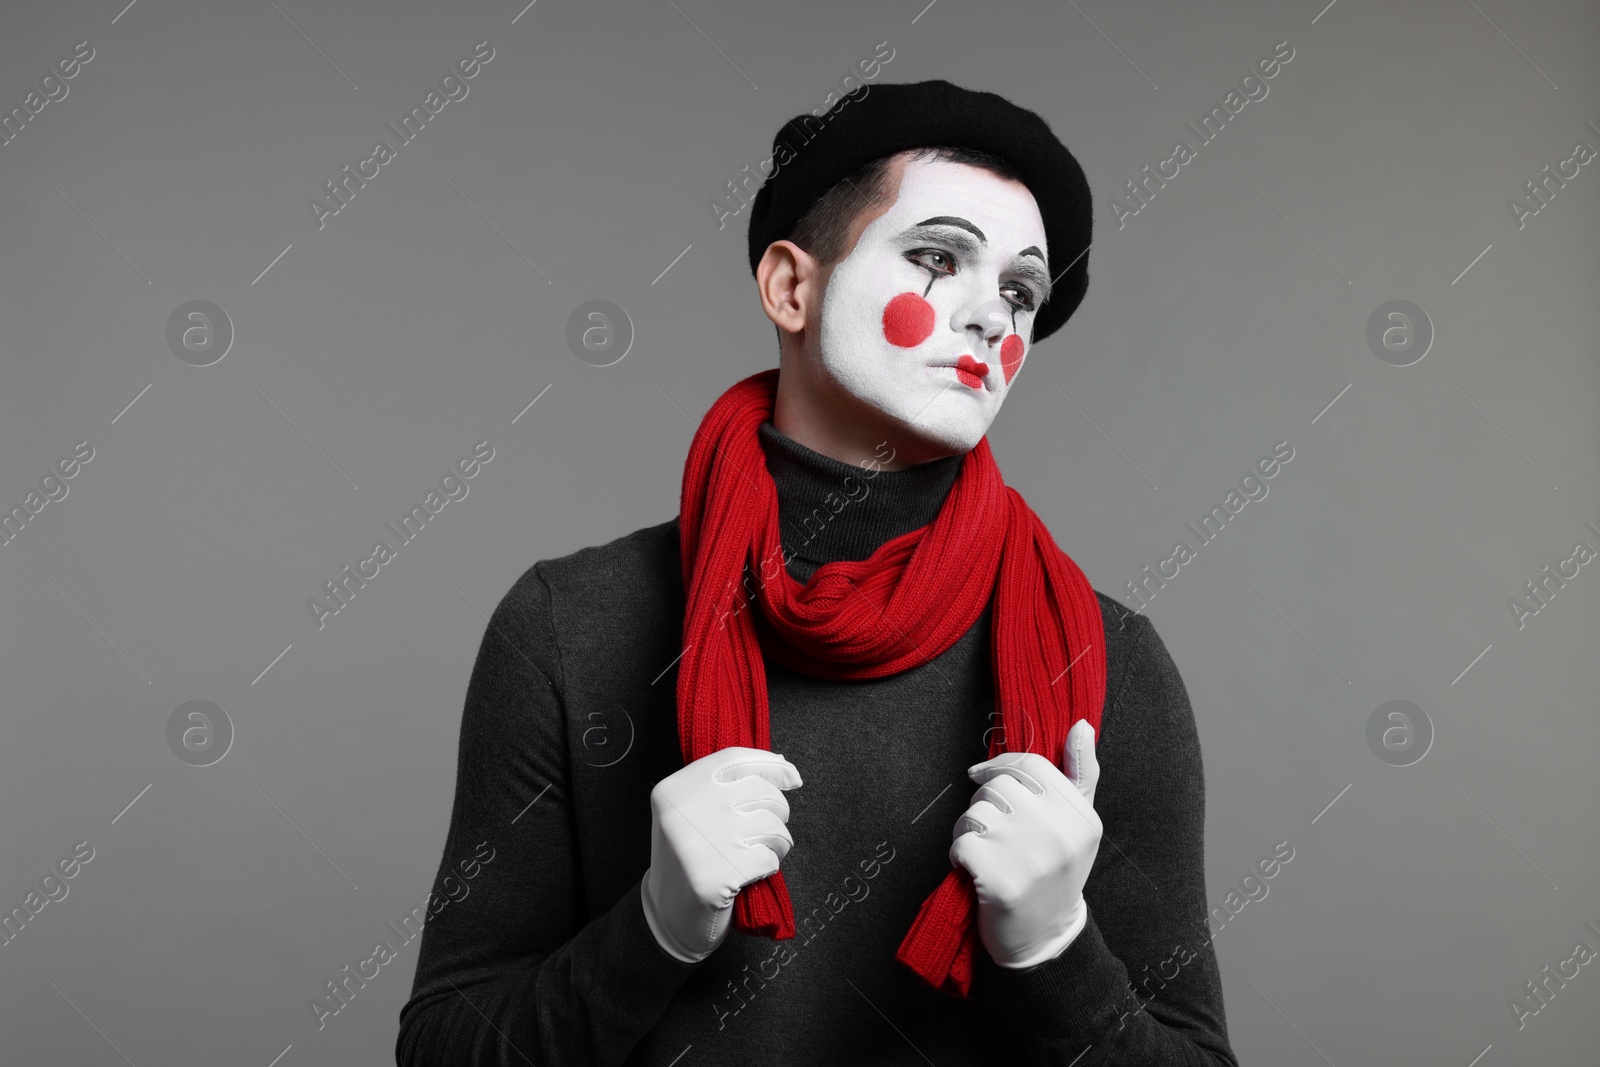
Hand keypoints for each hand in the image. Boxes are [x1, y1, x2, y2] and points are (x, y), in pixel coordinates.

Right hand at [641, 747, 801, 962]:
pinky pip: (769, 858)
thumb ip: (727, 788)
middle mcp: (684, 810)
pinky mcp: (715, 877)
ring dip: (777, 841)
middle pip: (760, 791)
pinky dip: (769, 865)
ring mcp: (700, 843)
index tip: (791, 776)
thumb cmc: (692, 859)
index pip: (735, 760)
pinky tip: (751, 872)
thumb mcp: (694, 813)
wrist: (668, 917)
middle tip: (766, 830)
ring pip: (772, 825)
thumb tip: (784, 767)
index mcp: (675, 789)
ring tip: (759, 852)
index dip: (771, 766)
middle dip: (777, 811)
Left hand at [950, 718, 1100, 968]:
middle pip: (997, 787)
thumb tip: (1081, 724)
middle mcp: (1059, 832)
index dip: (999, 765)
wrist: (1044, 938)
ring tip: (986, 853)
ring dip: (968, 831)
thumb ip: (1080, 772)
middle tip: (993, 833)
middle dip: (983, 805)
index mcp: (1080, 814)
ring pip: (975, 812)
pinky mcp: (1000, 879)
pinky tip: (975, 873)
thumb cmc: (1057, 872)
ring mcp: (1030, 856)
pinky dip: (958, 856)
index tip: (981, 776)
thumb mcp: (1079, 824)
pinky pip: (961, 842)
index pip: (1030, 764)